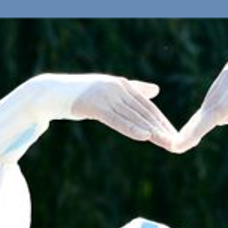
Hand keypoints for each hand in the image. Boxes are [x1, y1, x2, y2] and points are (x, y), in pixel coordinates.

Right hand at [0, 73, 178, 146]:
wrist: (51, 93)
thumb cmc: (80, 94)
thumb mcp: (109, 91)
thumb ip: (133, 90)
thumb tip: (156, 90)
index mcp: (122, 84)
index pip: (147, 106)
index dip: (162, 121)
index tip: (174, 135)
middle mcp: (116, 88)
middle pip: (144, 112)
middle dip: (161, 129)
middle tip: (176, 143)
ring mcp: (105, 96)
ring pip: (133, 117)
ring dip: (151, 132)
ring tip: (165, 143)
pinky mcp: (94, 106)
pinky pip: (116, 120)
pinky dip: (131, 129)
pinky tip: (144, 137)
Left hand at [172, 61, 227, 153]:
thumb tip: (224, 116)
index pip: (217, 99)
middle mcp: (225, 74)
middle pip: (211, 108)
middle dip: (226, 117)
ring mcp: (225, 87)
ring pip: (208, 116)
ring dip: (223, 122)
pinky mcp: (226, 102)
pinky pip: (205, 122)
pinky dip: (190, 135)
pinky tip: (176, 147)